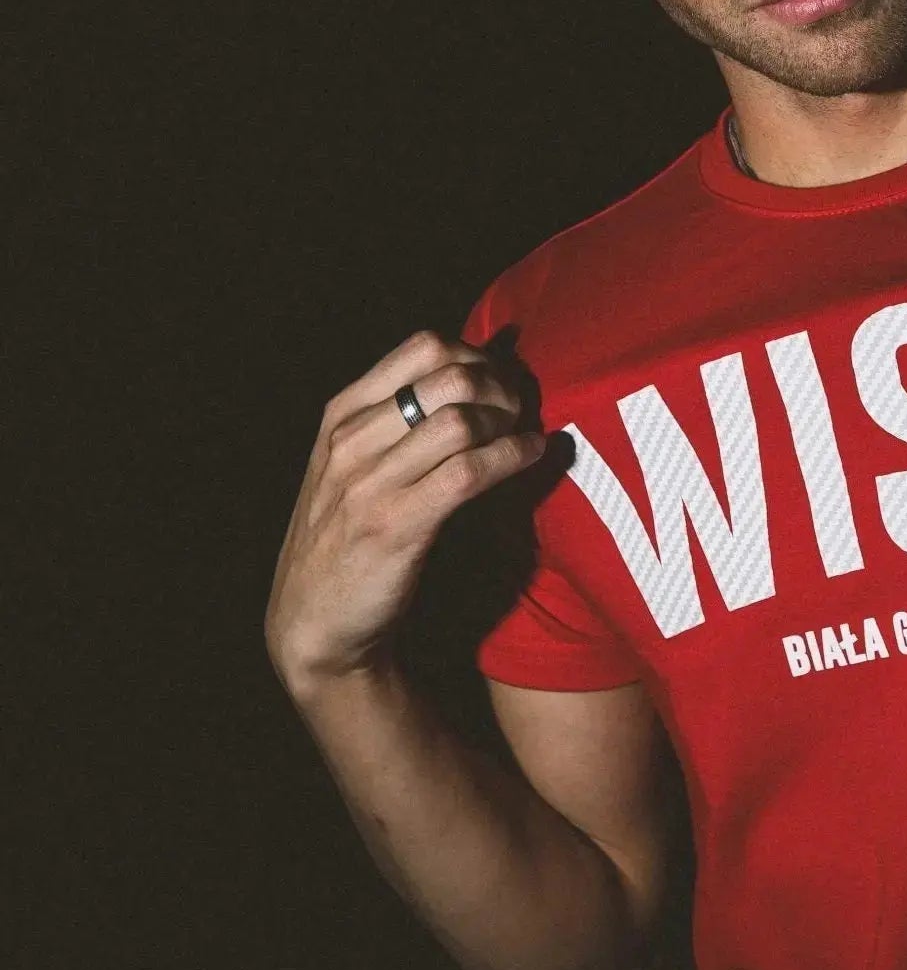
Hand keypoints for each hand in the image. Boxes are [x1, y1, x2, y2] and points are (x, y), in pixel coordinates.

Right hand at [264, 329, 548, 701]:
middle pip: (450, 376)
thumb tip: (477, 365)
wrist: (313, 622)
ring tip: (526, 434)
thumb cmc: (347, 533)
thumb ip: (399, 415)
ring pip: (462, 421)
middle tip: (523, 407)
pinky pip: (469, 472)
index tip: (504, 378)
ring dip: (510, 422)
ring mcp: (369, 483)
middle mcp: (351, 441)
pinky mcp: (395, 525)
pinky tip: (529, 457)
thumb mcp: (353, 462)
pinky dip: (511, 457)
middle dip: (502, 385)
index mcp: (342, 415)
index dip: (479, 354)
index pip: (423, 347)